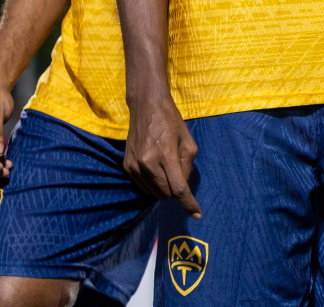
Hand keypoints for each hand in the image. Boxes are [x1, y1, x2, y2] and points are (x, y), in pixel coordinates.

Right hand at [124, 94, 200, 218]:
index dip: (188, 203)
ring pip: (154, 193)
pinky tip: (157, 169)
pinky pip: (143, 186)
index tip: (197, 214)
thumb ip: (187, 166)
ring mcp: (134, 166)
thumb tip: (183, 186)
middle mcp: (147, 163)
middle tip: (180, 173)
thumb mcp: (188, 141)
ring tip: (167, 167)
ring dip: (164, 188)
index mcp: (165, 155)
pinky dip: (153, 184)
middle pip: (166, 193)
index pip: (178, 188)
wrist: (145, 107)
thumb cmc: (171, 122)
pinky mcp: (126, 167)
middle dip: (176, 191)